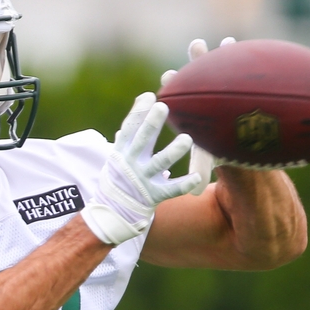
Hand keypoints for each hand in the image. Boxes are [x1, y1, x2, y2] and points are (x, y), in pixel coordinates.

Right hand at [81, 93, 201, 244]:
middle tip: (163, 107)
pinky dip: (184, 184)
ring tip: (187, 139)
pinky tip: (197, 177)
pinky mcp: (154, 196)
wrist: (112, 213)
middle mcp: (131, 164)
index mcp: (122, 153)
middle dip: (152, 123)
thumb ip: (131, 131)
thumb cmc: (119, 178)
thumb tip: (140, 102)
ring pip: (160, 163)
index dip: (138, 112)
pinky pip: (171, 190)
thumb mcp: (118, 155)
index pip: (129, 128)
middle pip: (143, 140)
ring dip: (173, 151)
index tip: (149, 96)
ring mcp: (142, 180)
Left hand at [160, 37, 236, 194]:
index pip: (180, 96)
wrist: (238, 135)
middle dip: (192, 65)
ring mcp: (215, 83)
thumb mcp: (209, 154)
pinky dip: (236, 52)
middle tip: (192, 50)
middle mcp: (201, 92)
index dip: (173, 86)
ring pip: (211, 67)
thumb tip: (192, 194)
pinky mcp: (231, 78)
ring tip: (209, 42)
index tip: (167, 76)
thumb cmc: (221, 144)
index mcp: (191, 107)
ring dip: (208, 55)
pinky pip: (235, 64)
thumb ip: (200, 167)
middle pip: (194, 77)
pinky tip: (233, 40)